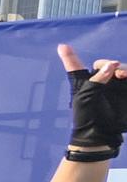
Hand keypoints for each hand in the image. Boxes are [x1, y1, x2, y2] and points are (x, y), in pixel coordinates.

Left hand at [61, 42, 126, 160]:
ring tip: (123, 76)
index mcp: (83, 83)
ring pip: (121, 70)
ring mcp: (114, 87)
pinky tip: (126, 77)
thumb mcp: (86, 97)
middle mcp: (98, 83)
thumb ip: (96, 80)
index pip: (75, 66)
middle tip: (116, 73)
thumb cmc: (87, 118)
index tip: (62, 46)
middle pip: (106, 65)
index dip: (69, 56)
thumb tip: (113, 65)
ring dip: (124, 69)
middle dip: (111, 65)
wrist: (101, 135)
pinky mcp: (125, 92)